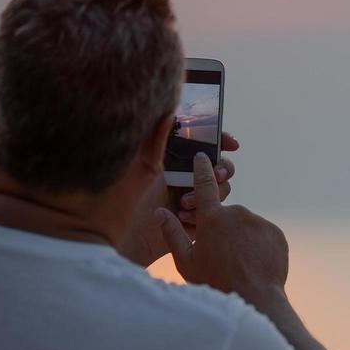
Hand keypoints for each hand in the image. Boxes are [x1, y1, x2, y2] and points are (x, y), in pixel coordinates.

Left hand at [120, 132, 238, 267]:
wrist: (118, 236)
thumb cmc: (123, 198)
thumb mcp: (141, 165)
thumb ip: (156, 140)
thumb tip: (169, 113)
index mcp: (175, 162)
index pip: (206, 146)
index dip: (221, 141)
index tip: (231, 144)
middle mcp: (186, 179)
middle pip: (219, 168)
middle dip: (221, 171)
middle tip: (216, 175)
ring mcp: (192, 201)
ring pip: (220, 193)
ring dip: (210, 195)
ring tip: (185, 204)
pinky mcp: (194, 224)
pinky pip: (213, 218)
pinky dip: (204, 216)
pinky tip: (184, 219)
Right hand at [155, 151, 288, 301]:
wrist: (256, 298)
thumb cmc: (216, 282)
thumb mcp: (186, 262)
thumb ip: (172, 233)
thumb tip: (159, 212)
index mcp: (211, 218)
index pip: (205, 184)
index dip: (202, 168)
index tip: (202, 156)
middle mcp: (236, 213)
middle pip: (227, 216)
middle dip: (223, 229)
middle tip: (222, 255)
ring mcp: (258, 222)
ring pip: (246, 226)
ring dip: (242, 239)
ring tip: (238, 263)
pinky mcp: (275, 233)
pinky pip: (263, 235)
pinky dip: (258, 245)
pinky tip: (253, 264)